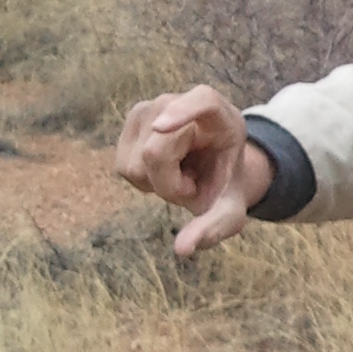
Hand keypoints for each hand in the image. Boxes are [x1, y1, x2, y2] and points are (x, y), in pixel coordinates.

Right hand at [115, 85, 272, 258]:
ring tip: (179, 174)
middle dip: (170, 185)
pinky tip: (161, 171)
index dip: (182, 112)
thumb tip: (183, 249)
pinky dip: (142, 180)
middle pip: (156, 152)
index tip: (161, 127)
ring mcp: (151, 108)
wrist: (210, 167)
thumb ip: (216, 227)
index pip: (202, 102)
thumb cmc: (223, 183)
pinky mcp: (130, 121)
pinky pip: (123, 167)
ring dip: (157, 184)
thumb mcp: (230, 208)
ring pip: (135, 163)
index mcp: (218, 114)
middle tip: (192, 186)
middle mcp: (180, 102)